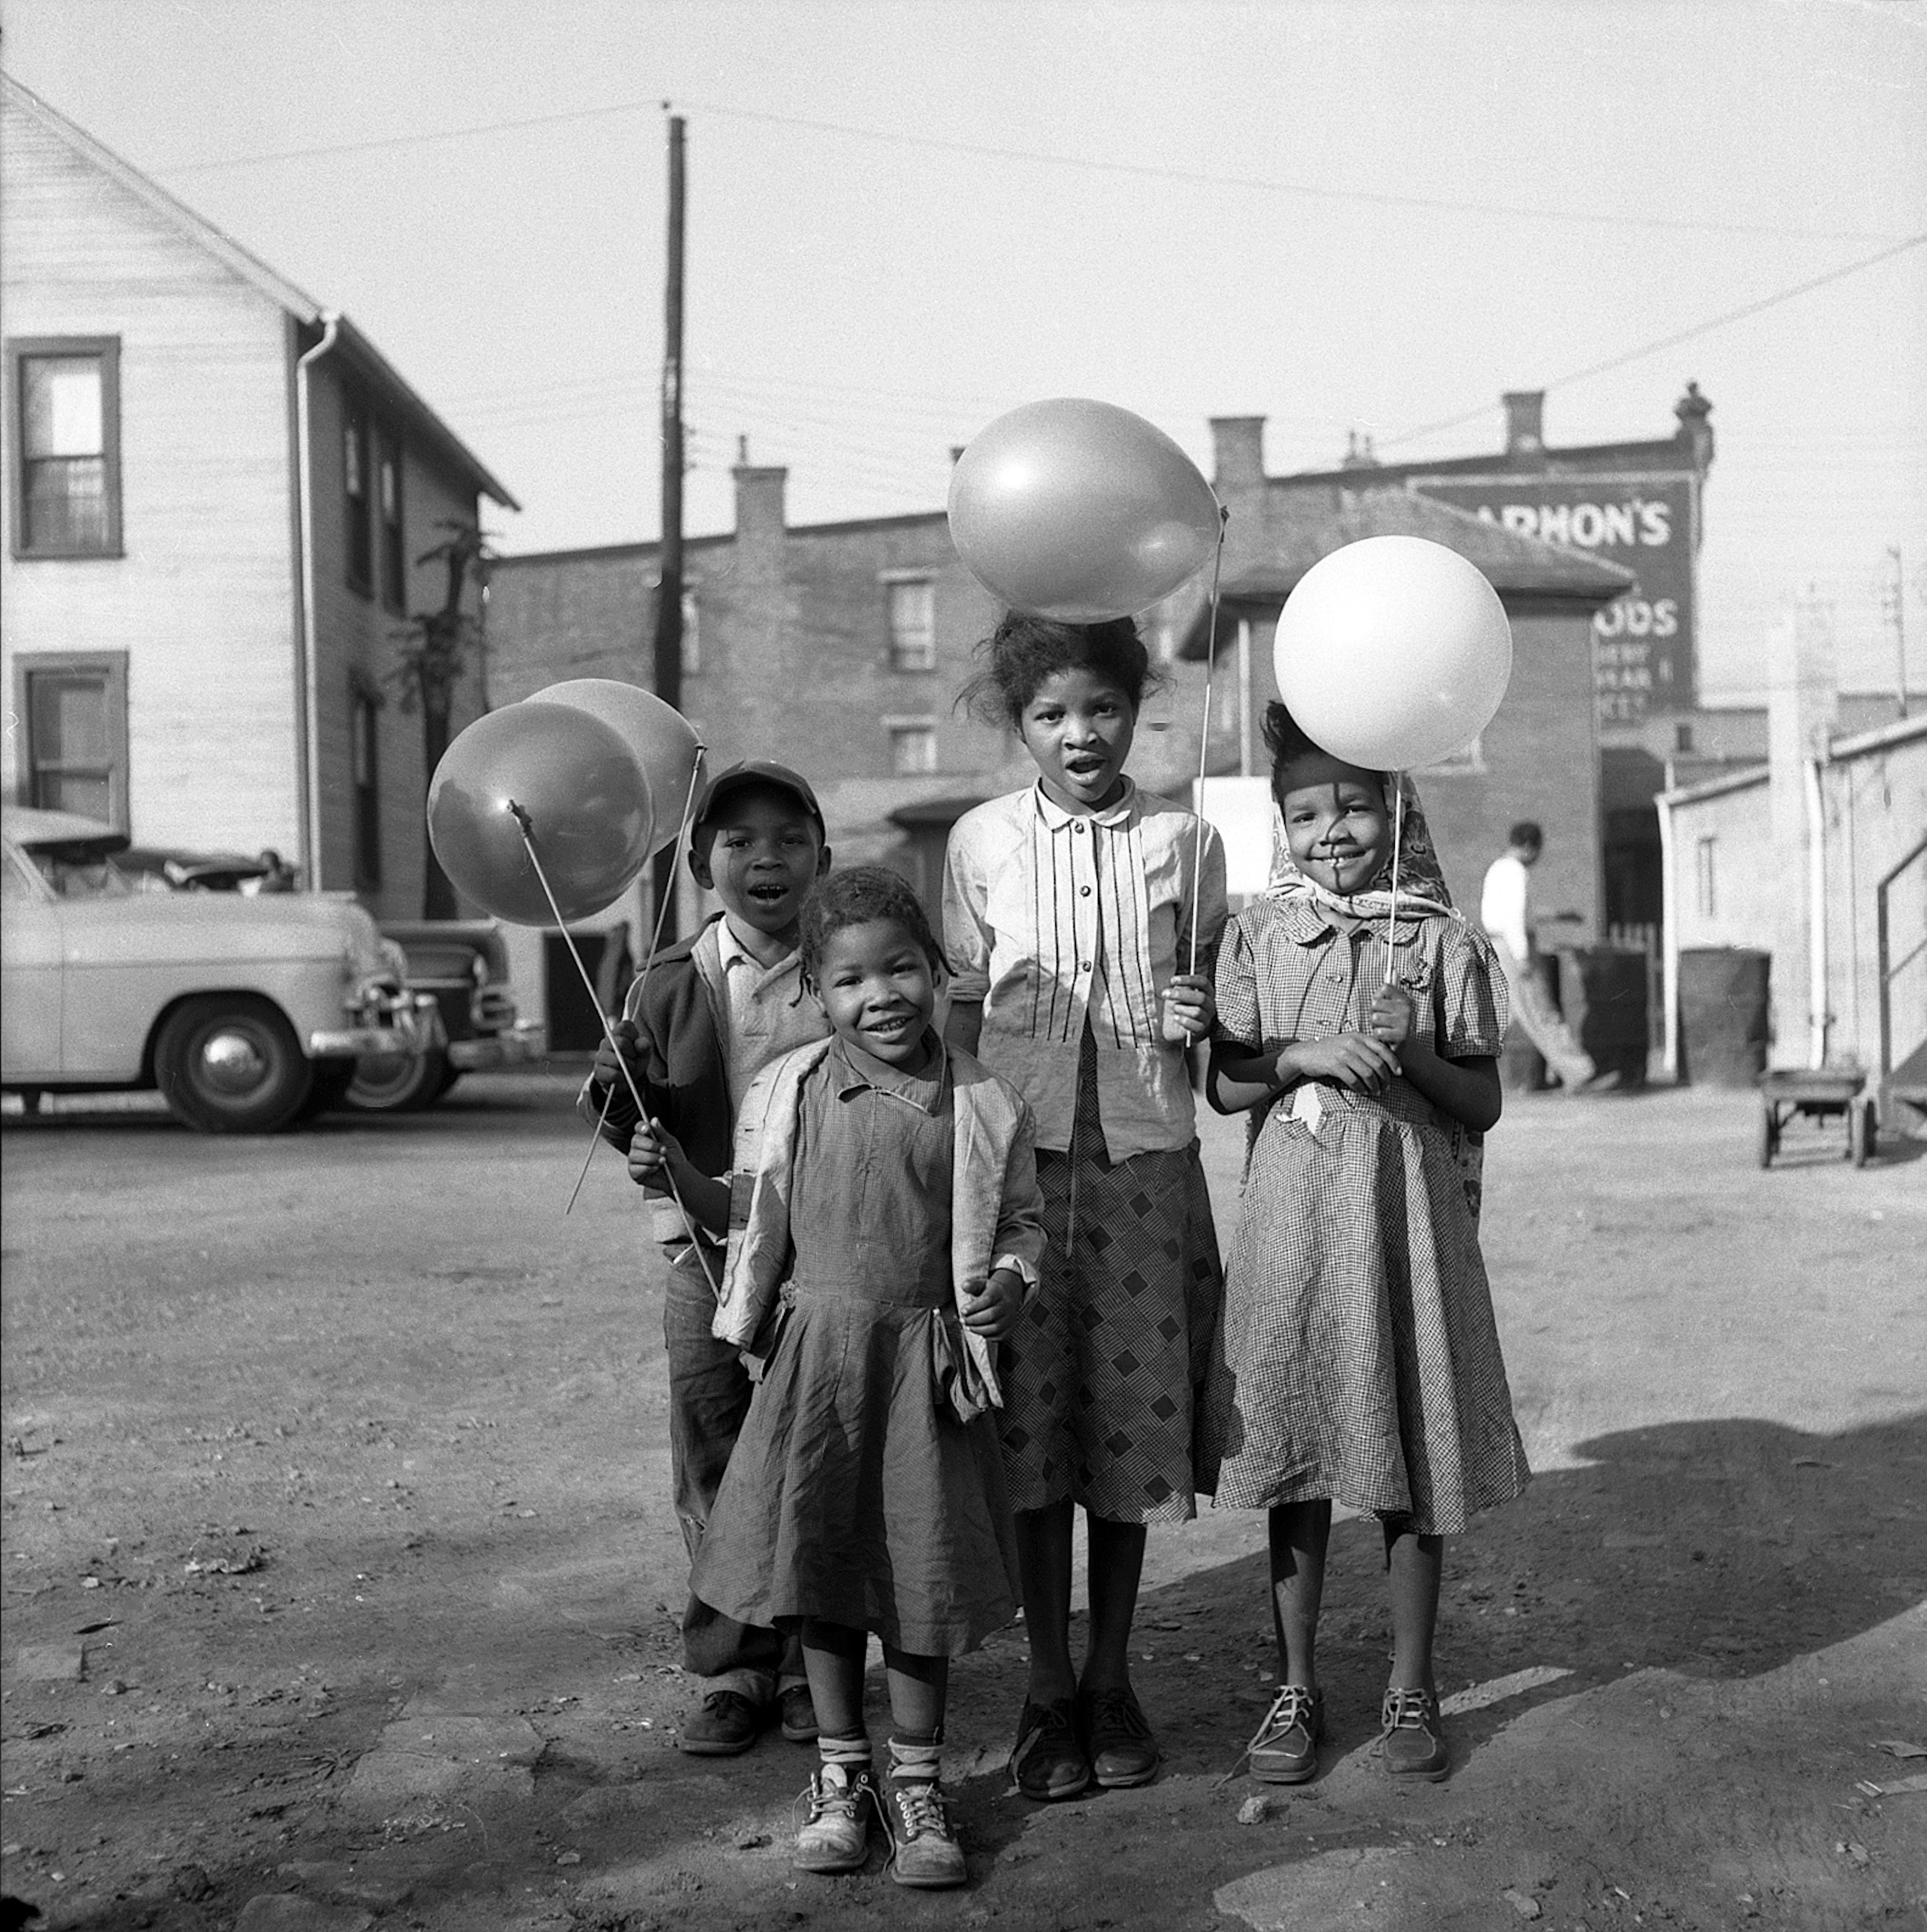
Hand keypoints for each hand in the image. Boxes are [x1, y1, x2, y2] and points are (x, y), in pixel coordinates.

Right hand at [593, 1019, 640, 1093]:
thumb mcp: (644, 1053)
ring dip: (627, 1066)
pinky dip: (620, 1077)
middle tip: (633, 1058)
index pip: (624, 1026)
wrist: (627, 1080)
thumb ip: (644, 1046)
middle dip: (632, 1053)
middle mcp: (607, 1042)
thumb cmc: (635, 1061)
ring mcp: (600, 1056)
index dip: (633, 1036)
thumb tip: (641, 1043)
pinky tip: (621, 1076)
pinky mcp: (598, 1071)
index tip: (636, 1044)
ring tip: (628, 1068)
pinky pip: (612, 1074)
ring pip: (615, 1060)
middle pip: (621, 1042)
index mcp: (618, 1033)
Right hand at [627, 1115, 686, 1186]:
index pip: (639, 1128)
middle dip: (650, 1145)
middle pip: (635, 1140)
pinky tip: (656, 1169)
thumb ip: (661, 1132)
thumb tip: (654, 1120)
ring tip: (663, 1161)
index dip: (641, 1127)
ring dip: (651, 1157)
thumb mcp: (670, 1143)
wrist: (678, 1176)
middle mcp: (637, 1147)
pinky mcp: (634, 1173)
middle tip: (663, 1150)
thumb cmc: (674, 1158)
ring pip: (635, 1155)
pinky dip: (648, 1168)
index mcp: (646, 1137)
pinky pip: (635, 1168)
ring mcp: (634, 1160)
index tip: (648, 1129)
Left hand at [960, 1268, 1024, 1339]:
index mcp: (999, 1292)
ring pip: (995, 1328)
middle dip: (973, 1320)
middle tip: (963, 1320)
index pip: (988, 1299)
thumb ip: (972, 1285)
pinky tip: (979, 1331)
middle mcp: (1007, 1305)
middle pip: (991, 1314)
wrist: (1008, 1295)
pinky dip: (987, 1336)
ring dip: (978, 1329)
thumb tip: (964, 1286)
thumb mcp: (982, 1284)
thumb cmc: (992, 1291)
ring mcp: (1010, 1317)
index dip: (974, 1307)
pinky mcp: (1010, 1328)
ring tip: (968, 1326)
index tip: (963, 1310)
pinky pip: (999, 1336)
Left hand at [1161, 972, 1214, 1044]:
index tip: (1172, 980)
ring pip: (1197, 1012)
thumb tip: (1180, 985)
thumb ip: (1181, 988)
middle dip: (1181, 995)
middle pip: (1201, 997)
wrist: (1173, 1026)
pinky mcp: (1201, 1030)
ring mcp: (1207, 1018)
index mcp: (1207, 992)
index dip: (1188, 980)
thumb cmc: (1177, 1006)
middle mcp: (1210, 1004)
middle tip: (1164, 993)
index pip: (1203, 982)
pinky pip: (1194, 1025)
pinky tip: (1176, 1018)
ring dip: (1181, 1009)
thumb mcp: (1176, 994)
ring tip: (1174, 1010)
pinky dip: (1182, 1020)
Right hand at [1284, 1033, 1399, 1095]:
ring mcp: (1343, 1054)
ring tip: (1376, 1092)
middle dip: (1385, 1078)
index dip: (1394, 1062)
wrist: (1306, 1054)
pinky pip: (1353, 1080)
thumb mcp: (1349, 1043)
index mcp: (1359, 1037)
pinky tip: (1363, 1092)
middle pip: (1377, 1063)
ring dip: (1374, 1086)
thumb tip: (1387, 1063)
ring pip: (1367, 1073)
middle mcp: (1352, 1043)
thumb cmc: (1331, 1050)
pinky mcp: (1334, 1065)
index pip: (1383, 1048)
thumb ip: (1365, 1048)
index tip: (1399, 1073)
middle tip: (1386, 1088)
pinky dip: (1361, 1089)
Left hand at [1369, 984, 1415, 1052]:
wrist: (1403, 1047)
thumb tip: (1390, 969)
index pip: (1384, 988)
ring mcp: (1404, 1022)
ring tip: (1383, 1028)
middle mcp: (1406, 1009)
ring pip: (1375, 1018)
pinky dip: (1378, 1036)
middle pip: (1375, 1003)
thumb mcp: (1390, 1007)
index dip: (1377, 997)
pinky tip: (1385, 1037)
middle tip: (1381, 1021)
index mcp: (1404, 999)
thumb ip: (1385, 994)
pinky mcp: (1401, 1036)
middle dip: (1373, 1013)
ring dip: (1375, 1026)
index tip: (1381, 1006)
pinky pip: (1378, 1032)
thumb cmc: (1391, 1025)